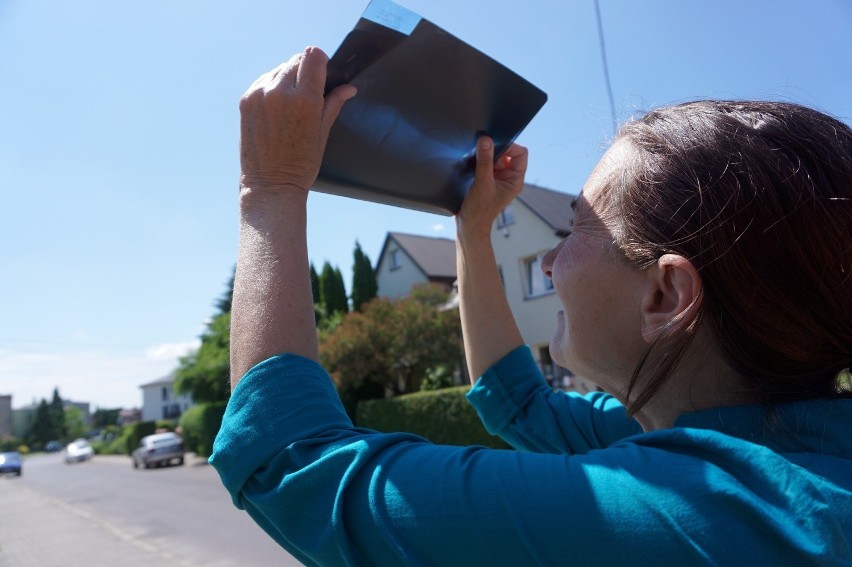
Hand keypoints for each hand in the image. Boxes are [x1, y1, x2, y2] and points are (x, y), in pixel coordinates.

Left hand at [238, 47, 355, 195]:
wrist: (270, 184)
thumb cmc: (301, 164)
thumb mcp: (323, 133)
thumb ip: (333, 103)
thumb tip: (348, 87)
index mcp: (304, 100)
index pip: (312, 55)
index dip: (321, 62)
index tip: (323, 75)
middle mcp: (279, 92)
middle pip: (296, 60)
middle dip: (305, 72)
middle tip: (308, 95)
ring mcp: (259, 94)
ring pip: (279, 69)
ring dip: (288, 78)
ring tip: (291, 105)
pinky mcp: (246, 100)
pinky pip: (264, 80)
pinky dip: (273, 87)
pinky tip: (278, 109)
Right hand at [456, 137, 527, 239]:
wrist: (469, 226)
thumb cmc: (479, 210)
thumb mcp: (482, 183)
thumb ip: (484, 161)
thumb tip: (486, 140)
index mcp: (515, 180)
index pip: (520, 153)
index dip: (509, 146)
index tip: (493, 146)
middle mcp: (509, 178)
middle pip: (507, 153)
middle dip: (494, 151)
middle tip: (482, 155)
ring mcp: (498, 179)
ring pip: (495, 157)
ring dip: (485, 157)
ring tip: (476, 165)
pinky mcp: (487, 179)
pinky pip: (486, 163)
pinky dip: (479, 162)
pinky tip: (472, 168)